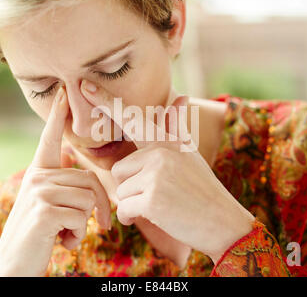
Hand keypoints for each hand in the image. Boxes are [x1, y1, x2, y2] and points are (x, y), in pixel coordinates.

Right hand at [0, 86, 111, 276]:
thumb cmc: (37, 236)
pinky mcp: (45, 209)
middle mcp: (37, 177)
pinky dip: (77, 235)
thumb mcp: (48, 206)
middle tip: (94, 227)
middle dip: (100, 209)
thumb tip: (89, 186)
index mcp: (39, 173)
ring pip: (89, 199)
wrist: (16, 264)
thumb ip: (63, 190)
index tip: (63, 92)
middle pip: (90, 181)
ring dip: (83, 224)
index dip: (57, 116)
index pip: (49, 140)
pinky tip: (61, 241)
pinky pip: (82, 217)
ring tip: (64, 233)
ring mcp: (39, 191)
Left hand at [81, 82, 254, 263]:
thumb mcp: (189, 154)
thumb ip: (176, 129)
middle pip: (119, 170)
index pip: (132, 119)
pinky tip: (154, 216)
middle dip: (132, 187)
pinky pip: (124, 209)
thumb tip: (181, 97)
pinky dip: (132, 218)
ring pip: (120, 190)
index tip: (84, 86)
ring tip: (160, 206)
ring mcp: (156, 174)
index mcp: (166, 142)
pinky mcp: (151, 198)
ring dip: (134, 204)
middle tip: (158, 194)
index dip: (106, 102)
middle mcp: (159, 152)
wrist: (223, 220)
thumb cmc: (202, 188)